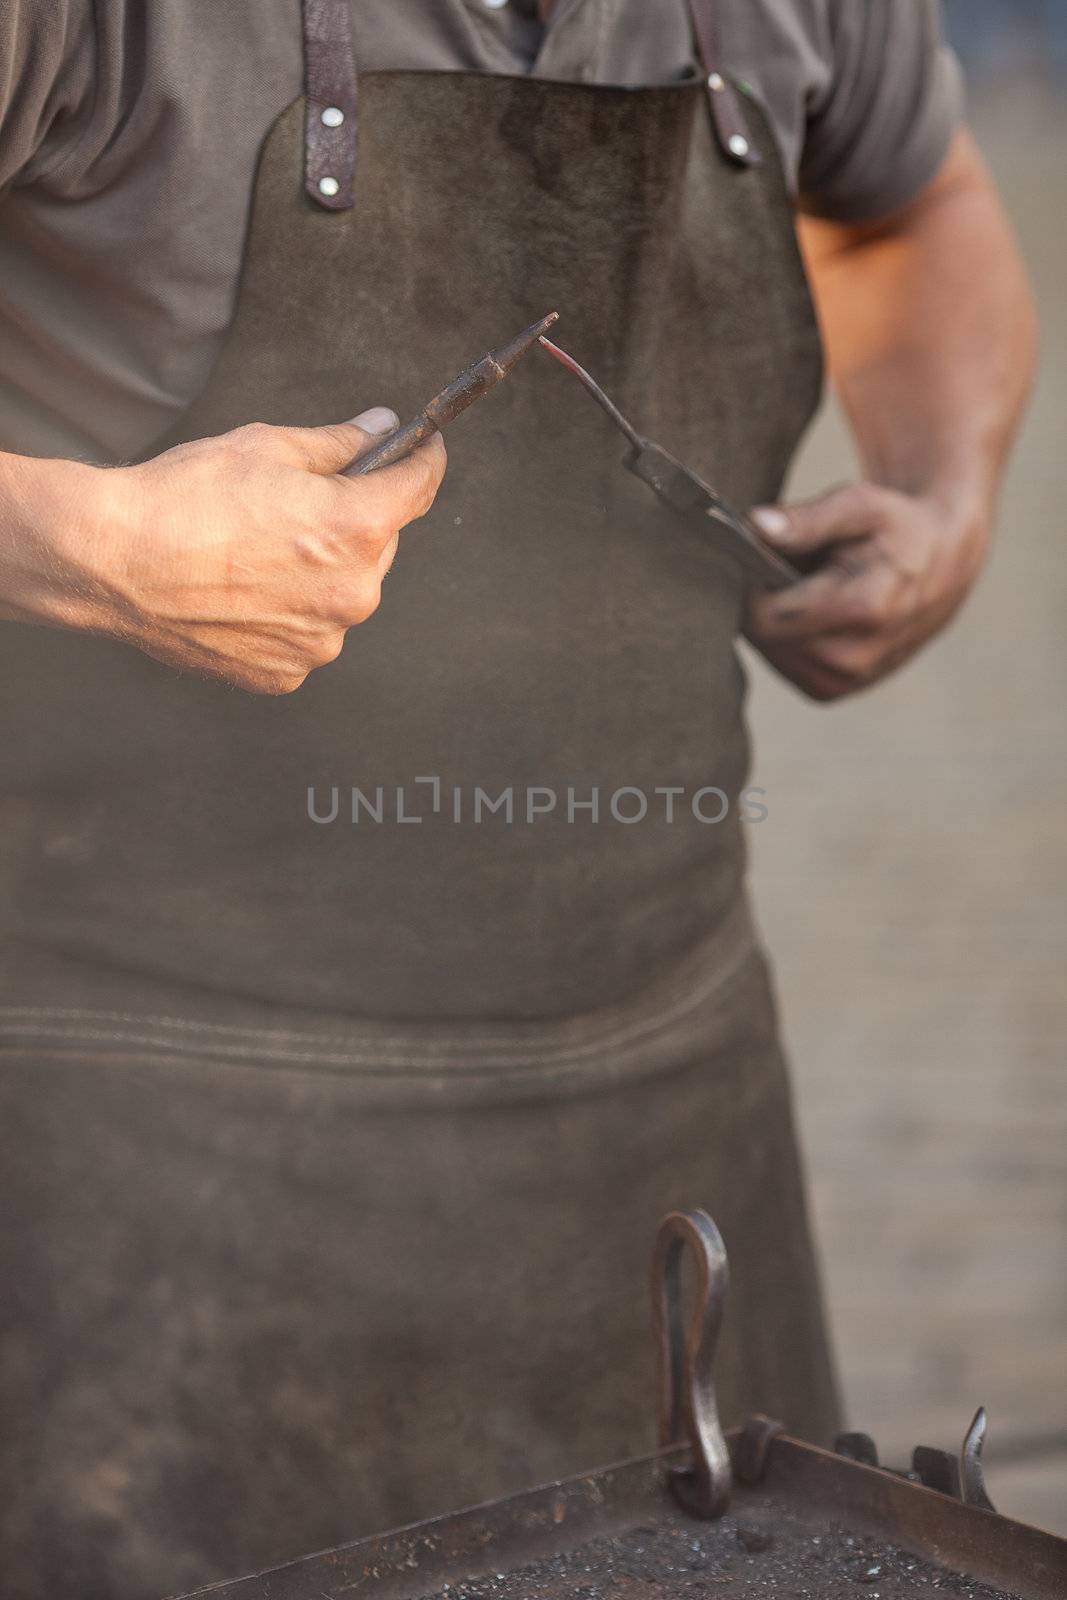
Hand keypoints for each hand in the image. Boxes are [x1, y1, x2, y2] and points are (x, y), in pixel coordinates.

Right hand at [70, 408, 444, 693]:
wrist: (112, 561)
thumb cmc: (183, 498)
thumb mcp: (267, 448)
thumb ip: (338, 444)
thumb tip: (380, 428)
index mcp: (356, 529)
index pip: (418, 487)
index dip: (421, 459)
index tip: (422, 447)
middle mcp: (352, 593)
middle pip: (380, 546)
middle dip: (355, 522)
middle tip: (301, 505)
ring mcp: (320, 641)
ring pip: (342, 596)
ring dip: (321, 573)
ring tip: (258, 553)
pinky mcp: (285, 673)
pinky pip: (305, 636)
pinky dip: (288, 616)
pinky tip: (243, 593)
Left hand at [744, 484, 986, 700]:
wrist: (940, 566)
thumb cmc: (894, 528)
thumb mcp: (860, 506)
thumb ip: (808, 519)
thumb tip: (755, 526)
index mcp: (863, 611)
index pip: (765, 615)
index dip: (753, 583)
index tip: (767, 554)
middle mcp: (852, 659)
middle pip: (762, 638)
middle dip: (765, 600)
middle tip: (795, 568)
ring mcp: (842, 682)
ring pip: (768, 652)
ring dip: (776, 618)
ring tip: (810, 589)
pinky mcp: (831, 691)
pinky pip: (781, 664)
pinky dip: (785, 637)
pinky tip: (812, 613)